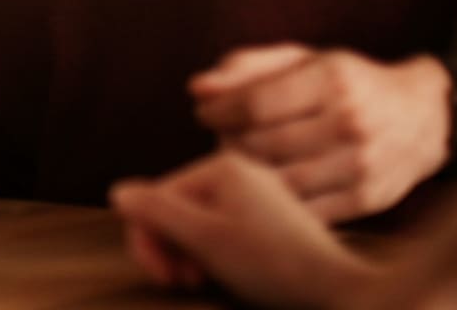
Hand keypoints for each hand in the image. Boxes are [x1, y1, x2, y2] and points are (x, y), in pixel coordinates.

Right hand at [111, 149, 375, 307]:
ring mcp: (254, 192)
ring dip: (186, 253)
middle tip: (179, 283)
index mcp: (219, 167)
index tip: (162, 278)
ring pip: (195, 219)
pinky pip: (220, 225)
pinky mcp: (268, 214)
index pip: (156, 197)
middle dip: (168, 247)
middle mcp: (236, 170)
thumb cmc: (273, 264)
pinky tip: (218, 272)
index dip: (148, 239)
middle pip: (174, 206)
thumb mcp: (206, 239)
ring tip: (198, 281)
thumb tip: (117, 192)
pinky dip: (210, 250)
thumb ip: (157, 212)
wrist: (340, 290)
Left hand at [192, 44, 450, 221]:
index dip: (219, 111)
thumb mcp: (303, 60)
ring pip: (279, 182)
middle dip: (229, 141)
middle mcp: (350, 122)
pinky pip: (304, 209)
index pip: (255, 103)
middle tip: (223, 137)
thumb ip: (247, 67)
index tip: (207, 112)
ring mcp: (362, 165)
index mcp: (332, 79)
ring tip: (243, 160)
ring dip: (248, 174)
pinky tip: (269, 185)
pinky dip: (276, 202)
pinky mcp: (368, 199)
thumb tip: (197, 88)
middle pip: (262, 145)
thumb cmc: (348, 83)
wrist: (425, 117)